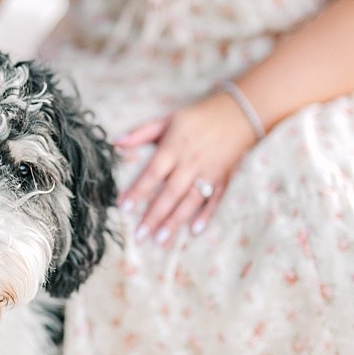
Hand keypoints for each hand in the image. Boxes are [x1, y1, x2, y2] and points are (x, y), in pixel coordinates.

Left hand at [115, 91, 258, 246]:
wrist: (238, 113)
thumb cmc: (198, 117)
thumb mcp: (168, 119)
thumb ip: (142, 132)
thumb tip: (115, 143)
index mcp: (174, 147)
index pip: (152, 173)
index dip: (138, 191)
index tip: (123, 208)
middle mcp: (191, 162)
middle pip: (170, 192)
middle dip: (154, 215)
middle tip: (140, 235)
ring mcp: (209, 172)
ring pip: (190, 200)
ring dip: (175, 221)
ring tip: (161, 240)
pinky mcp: (224, 178)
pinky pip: (215, 200)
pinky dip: (206, 215)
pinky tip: (194, 230)